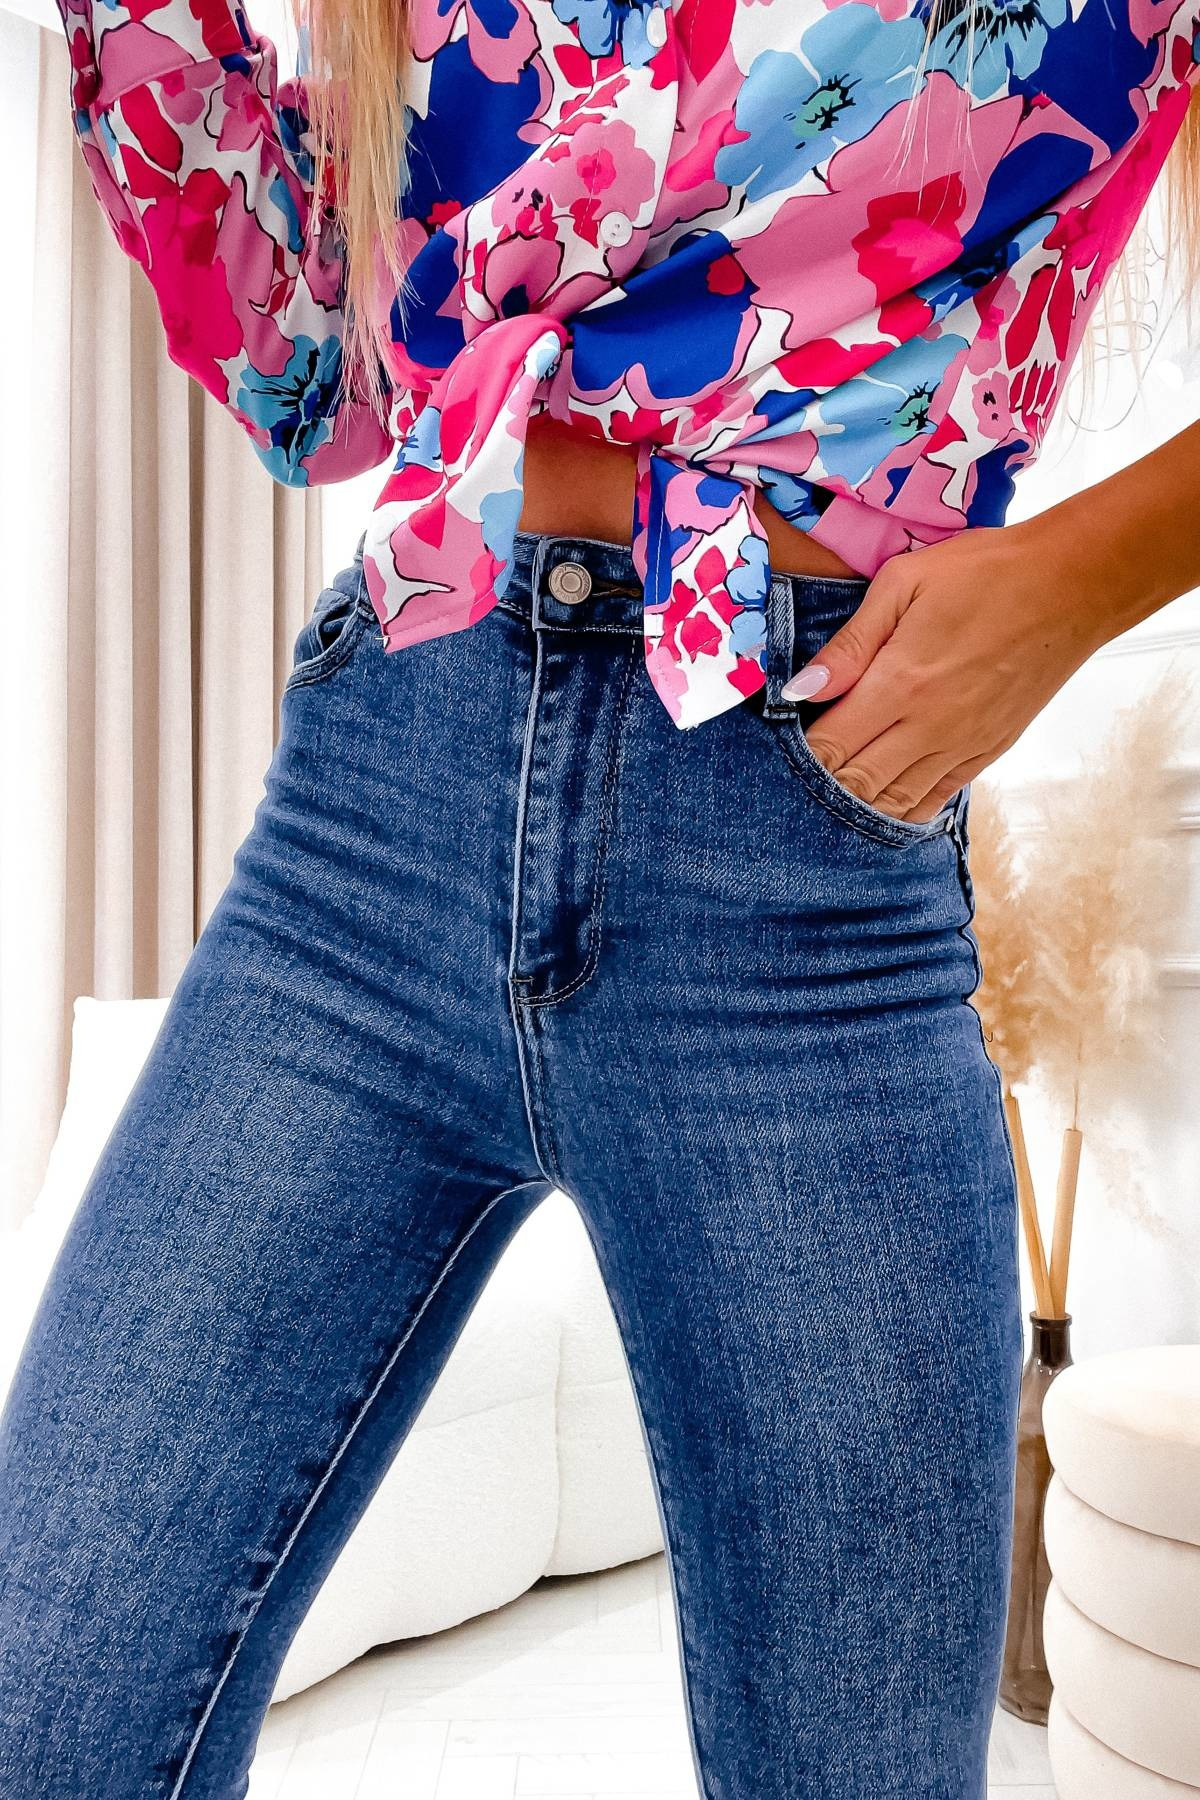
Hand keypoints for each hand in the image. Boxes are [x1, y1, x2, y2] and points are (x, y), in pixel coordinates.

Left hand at [780, 519, 1116, 822]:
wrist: (1071, 585)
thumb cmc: (984, 572)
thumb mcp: (904, 583)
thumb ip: (850, 643)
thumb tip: (801, 689)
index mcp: (900, 684)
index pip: (830, 746)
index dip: (800, 755)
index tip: (782, 747)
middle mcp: (929, 727)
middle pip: (856, 783)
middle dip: (821, 784)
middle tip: (797, 778)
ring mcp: (962, 745)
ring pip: (894, 802)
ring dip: (859, 803)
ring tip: (831, 796)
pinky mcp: (989, 751)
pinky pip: (935, 798)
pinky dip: (903, 807)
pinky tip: (882, 802)